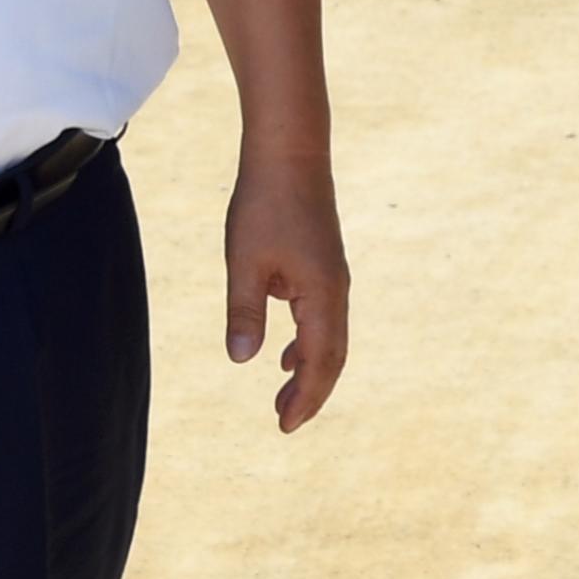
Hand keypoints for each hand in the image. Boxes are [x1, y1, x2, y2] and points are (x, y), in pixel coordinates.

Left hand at [224, 149, 349, 431]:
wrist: (290, 152)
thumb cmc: (264, 204)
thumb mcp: (245, 261)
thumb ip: (245, 312)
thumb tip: (243, 361)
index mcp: (322, 293)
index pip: (319, 360)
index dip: (305, 397)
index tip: (284, 426)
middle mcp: (335, 289)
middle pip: (332, 355)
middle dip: (310, 391)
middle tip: (283, 422)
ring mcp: (332, 276)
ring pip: (328, 336)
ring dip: (308, 368)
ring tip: (282, 396)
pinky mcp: (323, 264)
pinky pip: (321, 317)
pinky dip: (306, 342)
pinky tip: (283, 353)